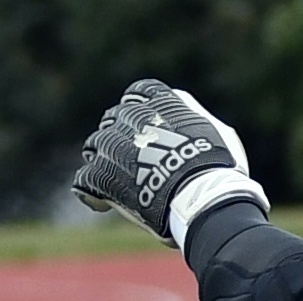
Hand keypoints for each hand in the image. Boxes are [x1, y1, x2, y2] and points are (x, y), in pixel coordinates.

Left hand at [70, 80, 268, 248]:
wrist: (202, 195)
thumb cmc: (217, 167)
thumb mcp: (215, 130)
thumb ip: (192, 115)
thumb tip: (181, 107)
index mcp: (160, 102)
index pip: (138, 94)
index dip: (138, 110)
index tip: (143, 126)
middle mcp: (132, 116)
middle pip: (114, 119)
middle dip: (119, 137)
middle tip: (129, 159)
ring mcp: (114, 144)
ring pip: (96, 146)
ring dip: (103, 161)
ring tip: (114, 181)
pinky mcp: (103, 175)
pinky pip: (85, 179)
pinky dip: (90, 190)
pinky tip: (102, 203)